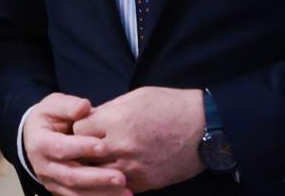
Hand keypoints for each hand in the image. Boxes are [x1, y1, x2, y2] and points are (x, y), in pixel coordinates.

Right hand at [23, 93, 129, 195]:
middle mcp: (44, 166)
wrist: (35, 136)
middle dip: (97, 178)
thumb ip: (68, 106)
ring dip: (102, 193)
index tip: (104, 146)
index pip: (60, 147)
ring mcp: (53, 182)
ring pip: (77, 193)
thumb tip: (84, 107)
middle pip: (71, 176)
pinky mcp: (61, 191)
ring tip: (126, 192)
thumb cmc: (49, 118)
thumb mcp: (54, 105)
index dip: (81, 148)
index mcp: (40, 143)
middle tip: (121, 177)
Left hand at [71, 87, 205, 191]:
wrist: (205, 128)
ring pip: (98, 174)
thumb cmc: (171, 106)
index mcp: (117, 120)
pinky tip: (118, 172)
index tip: (86, 129)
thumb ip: (109, 109)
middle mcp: (122, 146)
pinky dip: (115, 180)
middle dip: (84, 150)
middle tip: (86, 148)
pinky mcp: (146, 182)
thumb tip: (88, 118)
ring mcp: (134, 167)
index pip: (79, 129)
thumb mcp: (136, 97)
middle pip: (84, 154)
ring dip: (97, 168)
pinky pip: (119, 186)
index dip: (80, 128)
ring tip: (101, 161)